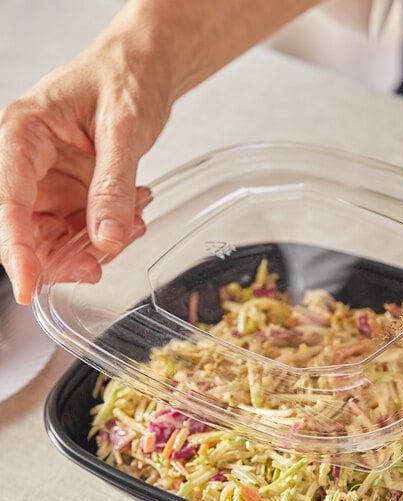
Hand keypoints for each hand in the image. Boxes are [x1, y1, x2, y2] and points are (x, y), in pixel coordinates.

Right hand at [0, 0, 321, 304]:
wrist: (147, 68)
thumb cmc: (127, 77)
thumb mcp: (124, 129)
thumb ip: (113, 186)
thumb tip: (106, 240)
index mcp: (24, 135)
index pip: (8, 201)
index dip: (17, 249)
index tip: (28, 287)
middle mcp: (30, 162)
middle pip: (28, 229)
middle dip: (65, 256)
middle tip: (101, 264)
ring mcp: (53, 179)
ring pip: (58, 236)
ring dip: (96, 244)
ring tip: (135, 219)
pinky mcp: (76, 190)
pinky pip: (85, 227)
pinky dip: (112, 232)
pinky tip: (135, 214)